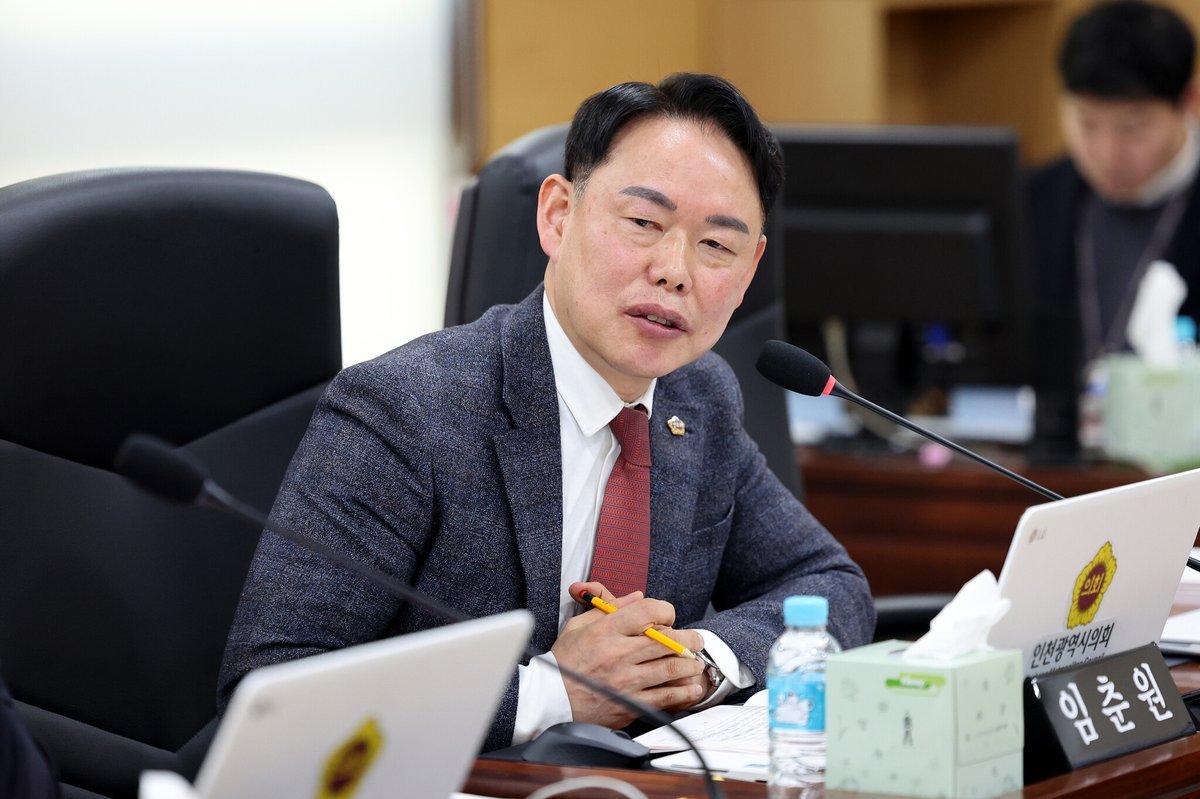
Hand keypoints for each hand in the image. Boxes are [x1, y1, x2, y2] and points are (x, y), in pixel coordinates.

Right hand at [551, 581, 707, 727]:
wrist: (551, 699)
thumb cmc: (565, 661)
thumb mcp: (579, 626)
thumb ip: (610, 608)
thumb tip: (637, 597)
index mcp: (606, 631)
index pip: (647, 611)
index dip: (665, 610)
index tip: (669, 616)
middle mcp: (619, 654)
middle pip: (667, 641)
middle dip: (690, 639)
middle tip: (696, 640)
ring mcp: (626, 681)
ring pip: (671, 668)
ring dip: (691, 664)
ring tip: (696, 662)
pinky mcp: (630, 704)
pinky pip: (666, 697)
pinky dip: (684, 692)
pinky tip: (691, 687)